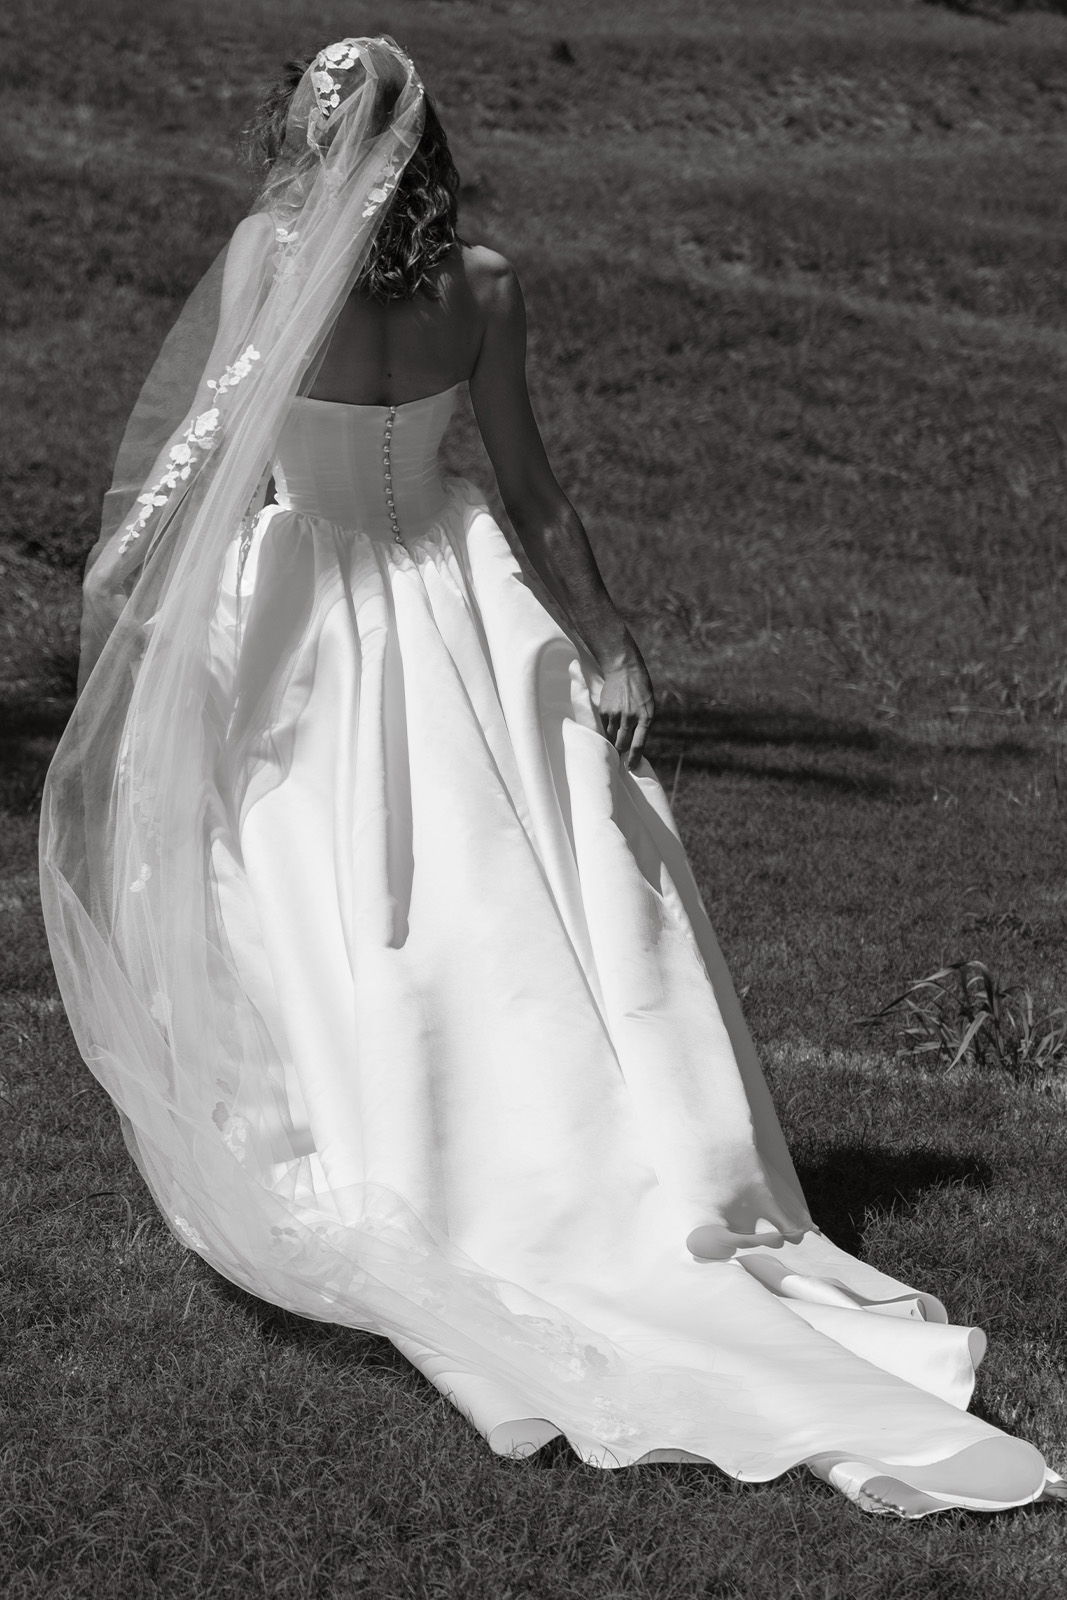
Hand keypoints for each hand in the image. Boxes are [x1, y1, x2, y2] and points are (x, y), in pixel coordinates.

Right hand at [596, 648, 655, 768]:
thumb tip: (635, 743)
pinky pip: (604, 727)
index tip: (631, 767)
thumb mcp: (648, 706)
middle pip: (621, 744)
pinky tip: (610, 722)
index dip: (634, 757)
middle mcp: (630, 717)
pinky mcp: (604, 711)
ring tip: (613, 740)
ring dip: (612, 741)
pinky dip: (607, 728)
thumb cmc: (640, 689)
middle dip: (620, 751)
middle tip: (619, 756)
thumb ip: (643, 723)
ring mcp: (615, 714)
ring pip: (611, 737)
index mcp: (646, 717)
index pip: (639, 743)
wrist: (624, 669)